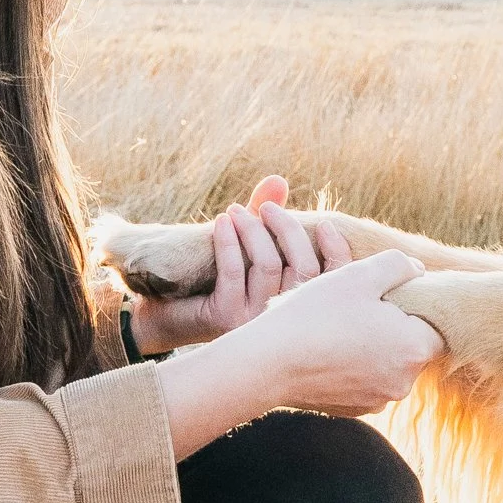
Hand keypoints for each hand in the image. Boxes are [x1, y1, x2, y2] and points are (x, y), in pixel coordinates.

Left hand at [126, 175, 353, 352]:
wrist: (165, 316)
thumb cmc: (211, 282)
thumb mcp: (244, 249)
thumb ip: (265, 219)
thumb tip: (278, 180)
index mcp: (296, 310)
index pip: (331, 283)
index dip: (337, 253)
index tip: (325, 224)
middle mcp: (281, 320)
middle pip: (304, 270)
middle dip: (288, 230)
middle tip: (267, 208)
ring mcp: (254, 322)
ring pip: (269, 266)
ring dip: (253, 230)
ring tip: (235, 211)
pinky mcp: (226, 318)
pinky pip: (234, 271)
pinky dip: (228, 241)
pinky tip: (221, 222)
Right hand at [155, 250, 444, 456]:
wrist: (267, 364)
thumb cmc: (315, 315)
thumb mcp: (358, 275)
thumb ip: (398, 266)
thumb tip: (418, 271)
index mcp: (414, 348)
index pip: (434, 322)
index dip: (413, 304)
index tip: (385, 293)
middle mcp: (404, 382)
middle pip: (410, 344)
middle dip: (392, 324)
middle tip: (358, 306)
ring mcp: (377, 400)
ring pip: (386, 363)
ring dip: (371, 345)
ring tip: (338, 326)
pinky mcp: (353, 410)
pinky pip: (364, 380)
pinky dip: (352, 365)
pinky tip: (327, 349)